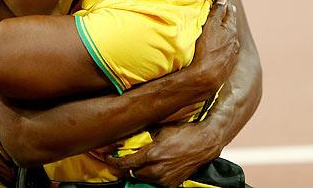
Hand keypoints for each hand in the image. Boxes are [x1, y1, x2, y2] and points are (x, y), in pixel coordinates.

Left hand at [104, 122, 220, 187]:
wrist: (204, 143)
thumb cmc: (184, 133)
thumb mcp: (161, 130)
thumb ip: (145, 136)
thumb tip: (130, 137)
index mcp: (153, 154)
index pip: (126, 163)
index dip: (114, 161)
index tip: (108, 158)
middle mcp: (157, 169)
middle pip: (133, 173)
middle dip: (126, 166)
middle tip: (122, 158)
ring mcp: (165, 179)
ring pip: (143, 178)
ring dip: (139, 171)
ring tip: (140, 161)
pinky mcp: (172, 184)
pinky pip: (155, 182)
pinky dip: (151, 175)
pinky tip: (154, 166)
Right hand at [184, 0, 239, 94]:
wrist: (207, 77)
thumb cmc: (206, 49)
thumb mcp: (210, 26)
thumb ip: (217, 12)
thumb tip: (224, 0)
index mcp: (231, 30)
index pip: (229, 11)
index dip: (228, 1)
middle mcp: (235, 41)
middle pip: (231, 24)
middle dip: (229, 15)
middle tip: (228, 6)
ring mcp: (232, 54)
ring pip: (231, 37)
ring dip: (228, 29)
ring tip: (224, 24)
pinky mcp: (228, 64)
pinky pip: (228, 48)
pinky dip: (226, 42)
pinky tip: (222, 44)